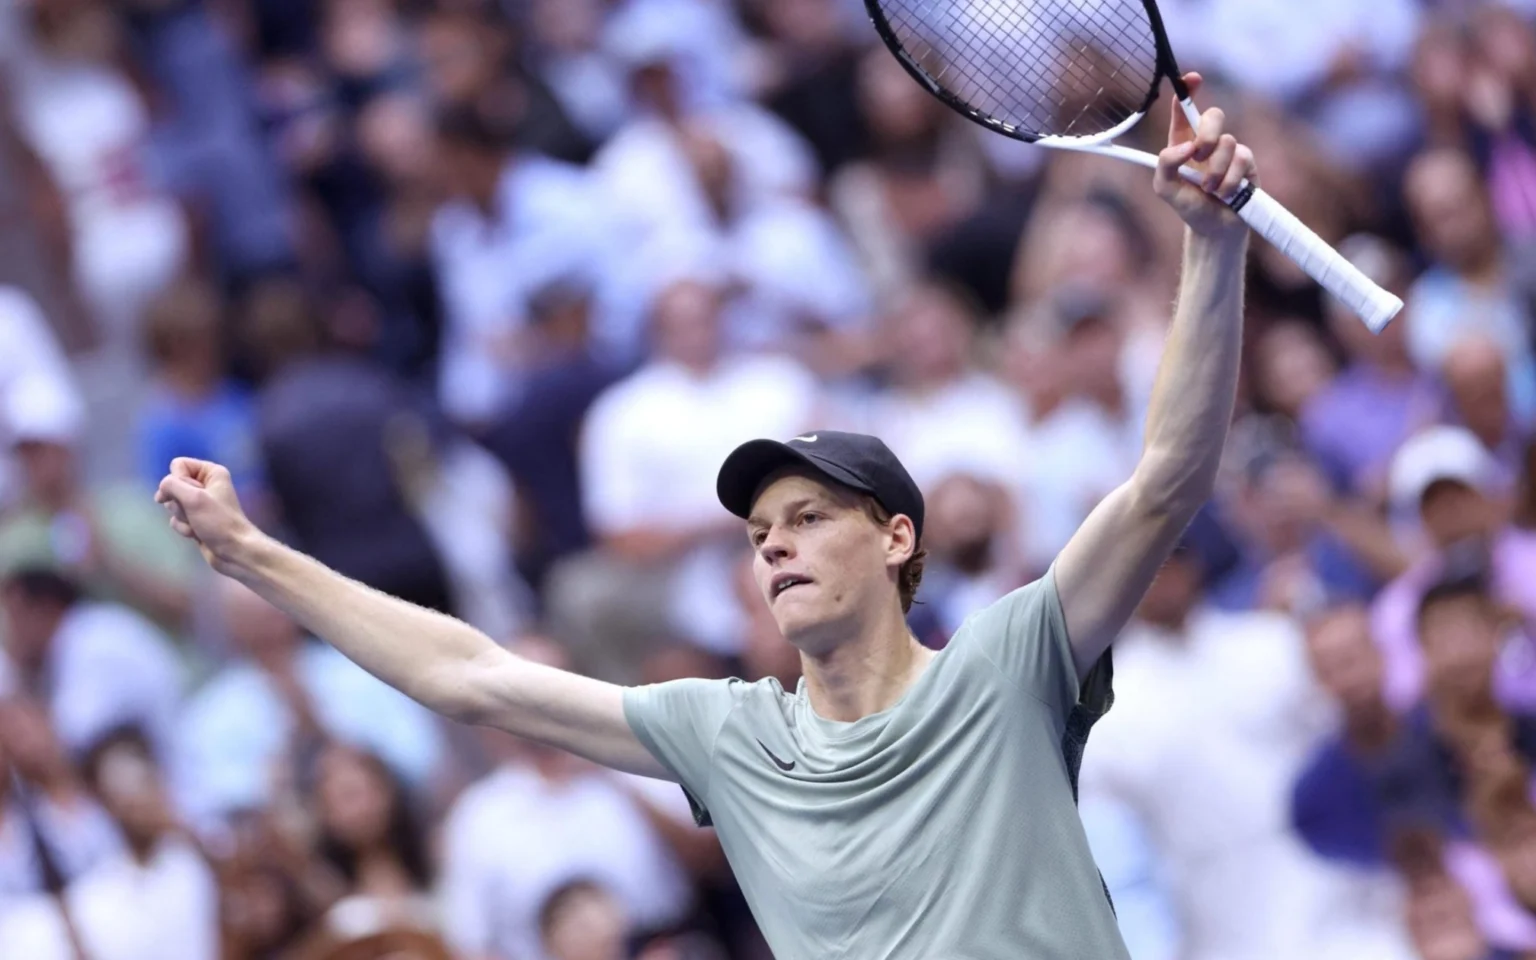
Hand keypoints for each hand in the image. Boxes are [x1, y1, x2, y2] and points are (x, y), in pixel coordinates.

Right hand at [154, 458, 258, 575]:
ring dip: (181, 517)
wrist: (234, 551)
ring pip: (172, 504)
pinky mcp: (196, 519)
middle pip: (172, 485)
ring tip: (198, 524)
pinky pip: (176, 519)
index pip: (178, 465)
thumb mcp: (194, 498)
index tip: (190, 495)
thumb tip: (162, 488)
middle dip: (178, 502)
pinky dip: (183, 528)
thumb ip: (172, 485)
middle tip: (195, 512)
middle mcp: (206, 485)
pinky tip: (197, 534)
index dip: (177, 480)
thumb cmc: (219, 522)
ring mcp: (200, 503)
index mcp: (212, 472)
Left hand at [1153, 73, 1256, 238]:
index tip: (1192, 79)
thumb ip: (1165, 163)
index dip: (1188, 89)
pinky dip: (1230, 180)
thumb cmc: (1187, 205)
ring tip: (1209, 190)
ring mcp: (1229, 150)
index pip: (1185, 109)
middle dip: (1208, 133)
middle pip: (1214, 114)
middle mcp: (1207, 142)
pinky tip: (1225, 194)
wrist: (1214, 228)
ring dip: (1216, 171)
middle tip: (1198, 155)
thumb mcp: (1164, 187)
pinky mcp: (1247, 163)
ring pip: (1228, 142)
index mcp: (1182, 141)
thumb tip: (1187, 147)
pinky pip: (1242, 159)